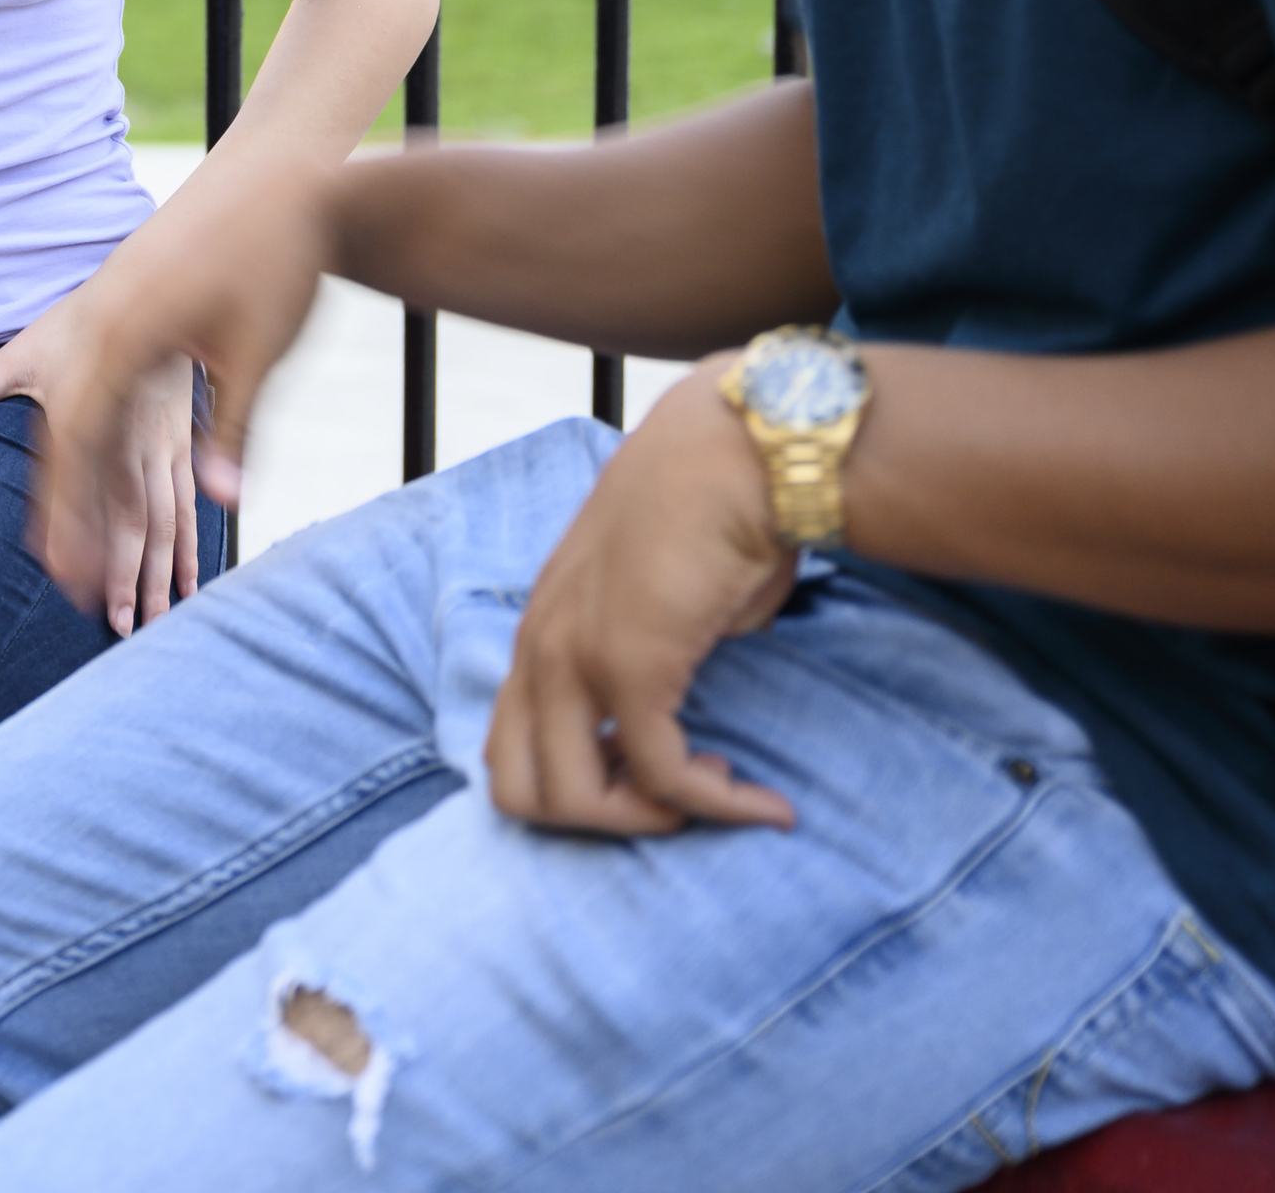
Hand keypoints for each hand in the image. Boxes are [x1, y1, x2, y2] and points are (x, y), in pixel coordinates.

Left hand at [0, 297, 198, 629]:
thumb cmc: (81, 322)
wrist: (159, 285)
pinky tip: (190, 588)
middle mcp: (126, 434)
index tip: (64, 585)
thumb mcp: (19, 352)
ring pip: (163, 518)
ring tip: (153, 623)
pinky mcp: (183, 443)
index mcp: (81, 416)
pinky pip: (188, 504)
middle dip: (127, 577)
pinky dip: (189, 549)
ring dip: (159, 574)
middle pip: (129, 517)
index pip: (71, 489)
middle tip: (117, 628)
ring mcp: (161, 442)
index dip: (70, 540)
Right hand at [24, 158, 338, 612]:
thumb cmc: (277, 260)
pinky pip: (90, 380)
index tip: (68, 572)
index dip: (70, 513)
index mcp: (122, 336)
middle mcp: (97, 324)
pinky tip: (99, 468)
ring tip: (73, 537)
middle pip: (59, 432)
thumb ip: (234, 434)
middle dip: (60, 508)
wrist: (282, 176)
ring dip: (72, 474)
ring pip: (70, 408)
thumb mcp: (259, 356)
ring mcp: (103, 312)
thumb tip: (224, 506)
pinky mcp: (119, 305)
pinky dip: (92, 431)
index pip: (75, 441)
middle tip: (62, 578)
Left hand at [484, 360, 801, 835]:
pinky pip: (660, 773)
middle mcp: (538, 647)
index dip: (580, 785)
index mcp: (540, 631)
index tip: (657, 775)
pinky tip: (764, 804)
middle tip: (677, 803)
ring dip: (649, 820)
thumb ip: (646, 661)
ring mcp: (573, 655)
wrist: (738, 454)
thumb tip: (678, 717)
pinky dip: (715, 805)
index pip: (510, 747)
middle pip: (517, 791)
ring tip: (723, 799)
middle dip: (599, 820)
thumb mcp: (659, 604)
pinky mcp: (630, 663)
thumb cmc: (714, 518)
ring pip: (569, 800)